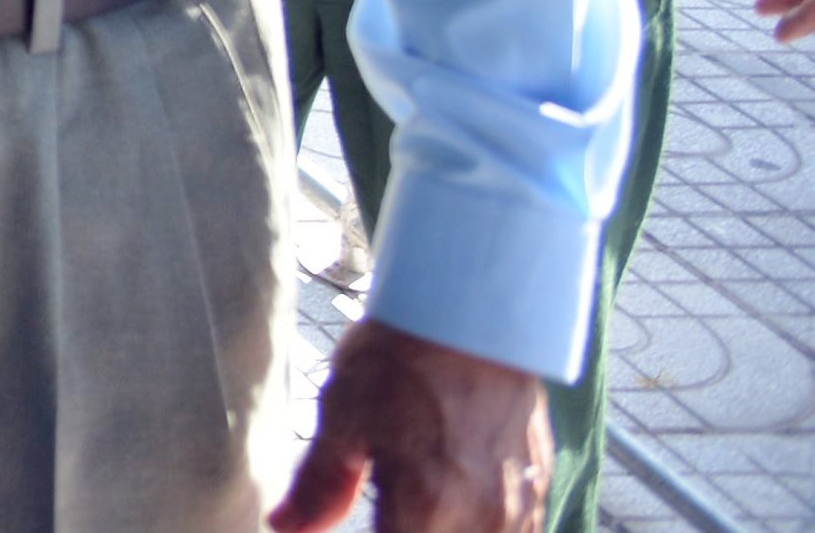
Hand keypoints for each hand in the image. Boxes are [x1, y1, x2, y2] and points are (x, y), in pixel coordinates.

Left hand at [274, 321, 550, 531]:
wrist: (473, 313)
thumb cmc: (402, 358)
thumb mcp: (343, 416)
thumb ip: (318, 486)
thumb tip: (284, 526)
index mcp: (426, 508)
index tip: (365, 517)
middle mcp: (481, 519)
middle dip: (404, 529)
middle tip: (387, 510)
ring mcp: (519, 507)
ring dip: (441, 530)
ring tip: (415, 501)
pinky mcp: (541, 488)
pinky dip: (481, 529)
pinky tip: (454, 506)